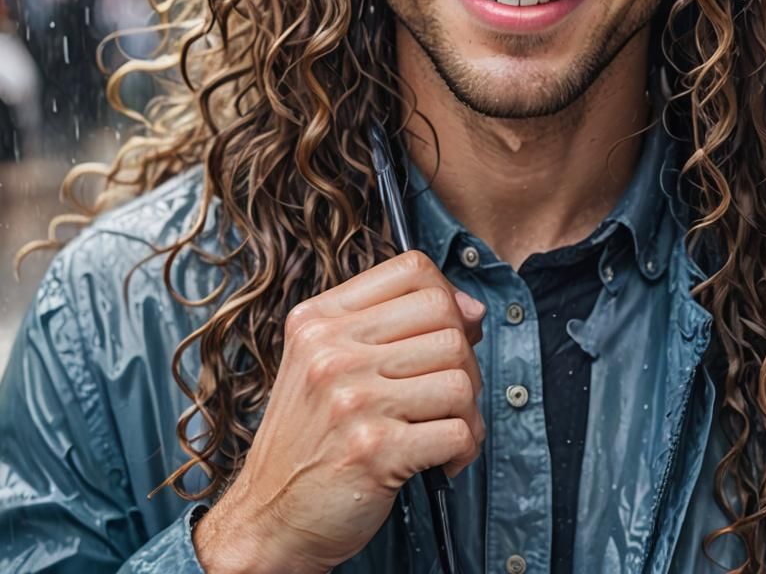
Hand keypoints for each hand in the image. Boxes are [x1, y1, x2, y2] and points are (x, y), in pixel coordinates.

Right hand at [193, 250, 486, 573]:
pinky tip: (442, 459)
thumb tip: (474, 309)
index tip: (447, 329)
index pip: (412, 269)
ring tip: (444, 428)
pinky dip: (464, 448)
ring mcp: (352, 400)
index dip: (447, 296)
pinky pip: (459, 430)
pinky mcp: (374, 450)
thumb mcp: (331, 365)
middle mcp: (331, 353)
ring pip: (460, 376)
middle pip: (445, 319)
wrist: (267, 519)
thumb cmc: (309, 440)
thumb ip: (395, 327)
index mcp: (319, 321)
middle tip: (446, 392)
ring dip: (467, 410)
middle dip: (464, 357)